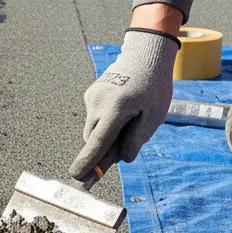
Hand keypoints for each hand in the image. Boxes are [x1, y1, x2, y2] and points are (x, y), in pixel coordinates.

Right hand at [69, 28, 179, 180]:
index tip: (77, 177)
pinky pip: (95, 116)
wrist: (145, 55)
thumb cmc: (154, 86)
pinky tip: (124, 109)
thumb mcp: (154, 116)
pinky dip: (106, 121)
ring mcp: (92, 97)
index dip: (88, 163)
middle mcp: (98, 103)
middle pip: (93, 139)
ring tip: (131, 119)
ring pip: (94, 128)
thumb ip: (137, 139)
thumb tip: (123, 158)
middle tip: (124, 150)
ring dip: (107, 134)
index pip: (98, 143)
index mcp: (116, 109)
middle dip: (103, 150)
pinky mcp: (91, 94)